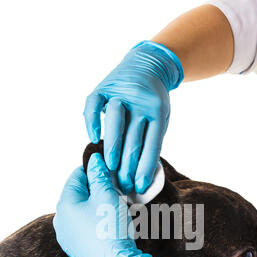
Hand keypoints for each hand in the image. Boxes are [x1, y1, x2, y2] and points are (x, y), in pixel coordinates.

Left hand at [53, 153, 189, 256]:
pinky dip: (101, 222)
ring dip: (103, 206)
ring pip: (86, 213)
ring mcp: (69, 239)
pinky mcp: (80, 251)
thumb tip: (94, 160)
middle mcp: (62, 222)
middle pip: (81, 195)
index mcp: (64, 205)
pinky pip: (89, 229)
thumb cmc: (111, 231)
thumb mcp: (107, 196)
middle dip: (101, 190)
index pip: (77, 176)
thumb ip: (100, 175)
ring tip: (122, 208)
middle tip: (120, 190)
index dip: (96, 170)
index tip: (112, 171)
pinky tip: (116, 226)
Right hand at [83, 41, 182, 194]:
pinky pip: (95, 104)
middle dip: (128, 164)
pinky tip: (93, 137)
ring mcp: (121, 93)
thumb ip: (151, 140)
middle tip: (122, 184)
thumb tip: (141, 174)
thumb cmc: (153, 102)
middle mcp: (140, 102)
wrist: (148, 64)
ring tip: (109, 166)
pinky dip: (92, 120)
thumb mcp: (160, 118)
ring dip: (113, 144)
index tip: (139, 187)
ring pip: (116, 120)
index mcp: (157, 112)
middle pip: (133, 137)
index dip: (145, 168)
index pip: (152, 145)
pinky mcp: (103, 87)